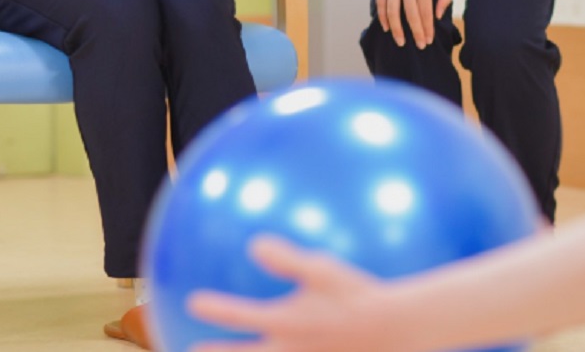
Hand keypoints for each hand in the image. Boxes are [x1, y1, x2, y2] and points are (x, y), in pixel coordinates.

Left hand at [188, 237, 395, 351]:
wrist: (393, 329)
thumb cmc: (358, 295)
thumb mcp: (324, 270)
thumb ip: (287, 259)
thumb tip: (254, 244)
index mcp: (284, 322)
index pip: (238, 316)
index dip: (214, 310)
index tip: (194, 303)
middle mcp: (287, 349)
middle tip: (191, 351)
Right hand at [376, 0, 453, 48]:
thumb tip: (437, 16)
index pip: (425, 13)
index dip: (426, 29)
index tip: (427, 41)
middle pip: (409, 15)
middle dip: (414, 33)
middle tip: (417, 45)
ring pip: (392, 11)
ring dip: (396, 29)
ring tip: (400, 41)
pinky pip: (380, 2)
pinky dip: (382, 16)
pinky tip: (387, 27)